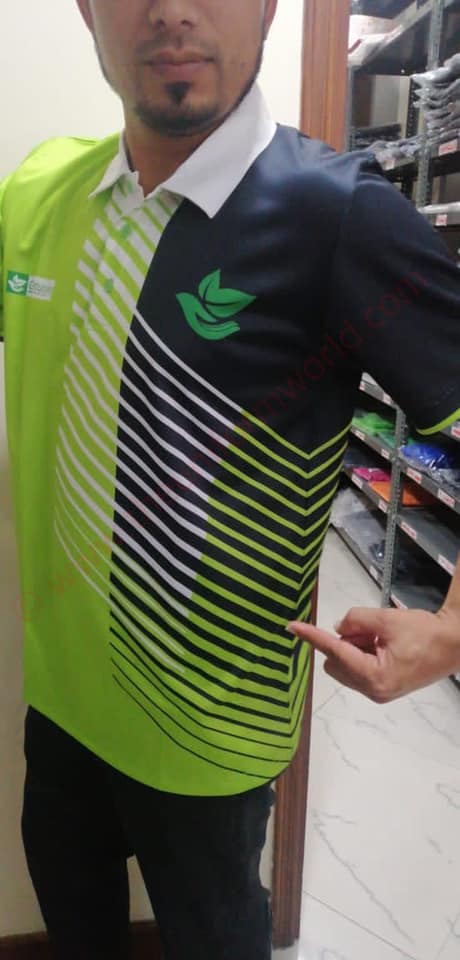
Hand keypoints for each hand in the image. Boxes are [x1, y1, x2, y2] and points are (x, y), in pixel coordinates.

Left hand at [287, 606, 459, 702]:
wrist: (453, 644)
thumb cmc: (425, 633)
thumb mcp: (386, 619)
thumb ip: (356, 620)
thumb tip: (337, 627)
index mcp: (374, 676)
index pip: (334, 651)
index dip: (312, 636)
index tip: (292, 627)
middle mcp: (373, 690)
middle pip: (335, 661)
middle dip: (345, 641)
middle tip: (370, 629)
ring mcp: (378, 692)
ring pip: (345, 665)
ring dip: (354, 647)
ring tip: (381, 636)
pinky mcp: (383, 688)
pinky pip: (358, 668)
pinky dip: (363, 653)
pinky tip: (383, 644)